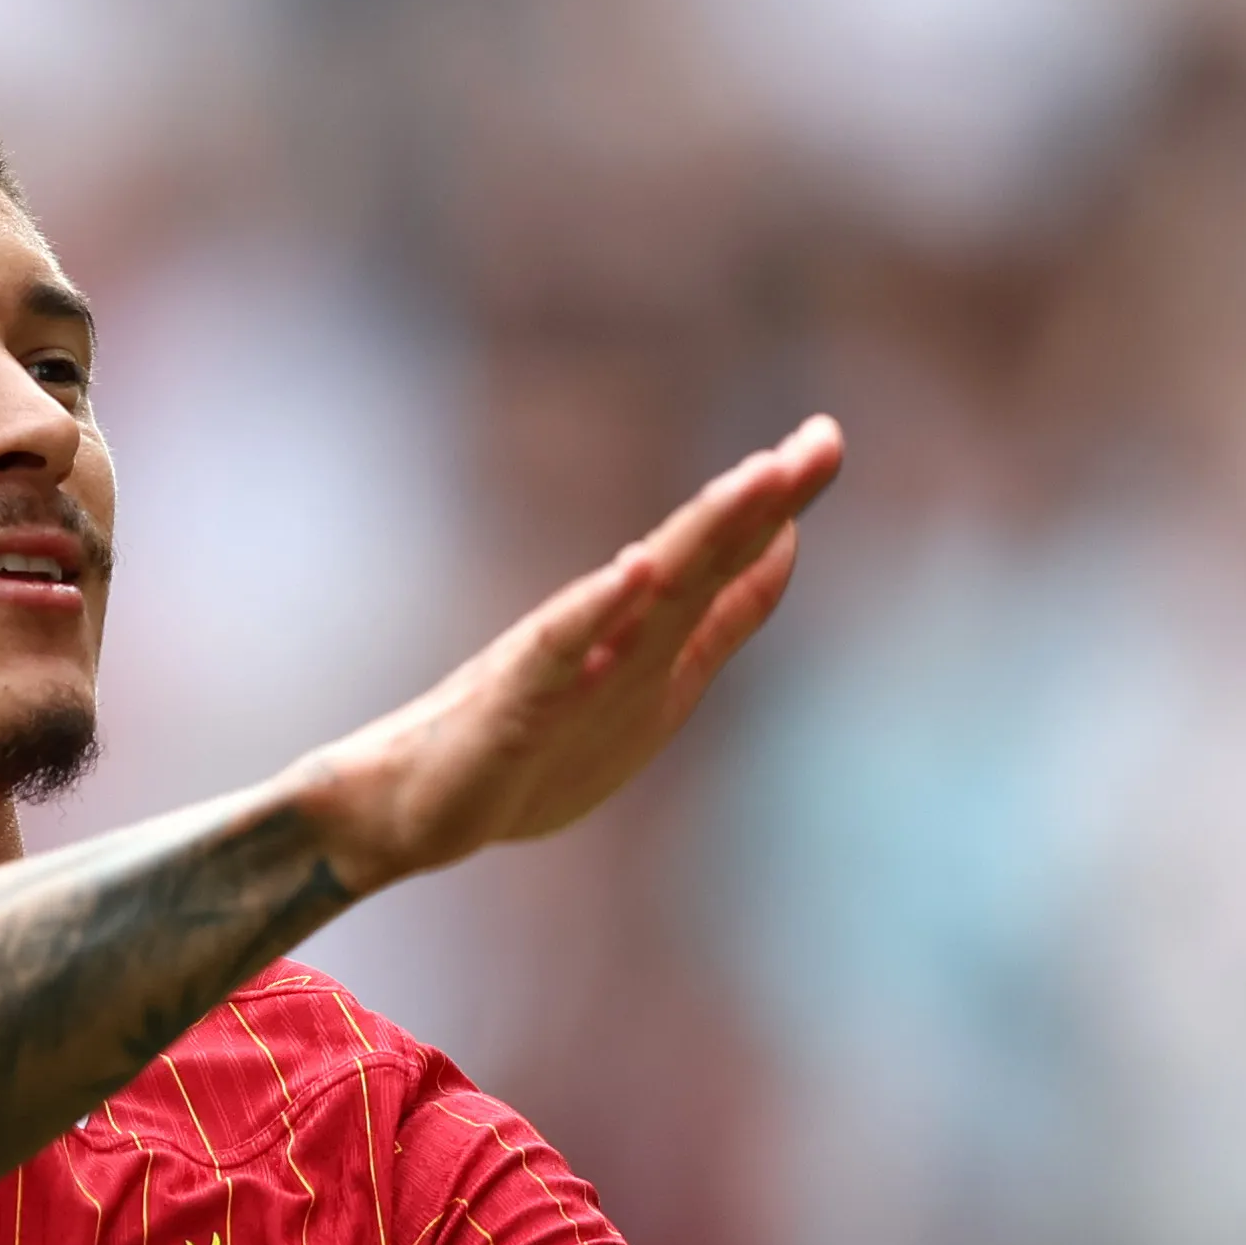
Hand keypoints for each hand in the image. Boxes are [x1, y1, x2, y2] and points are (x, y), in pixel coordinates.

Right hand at [296, 417, 846, 890]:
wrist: (419, 807)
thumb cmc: (540, 745)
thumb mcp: (662, 684)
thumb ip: (723, 616)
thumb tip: (786, 536)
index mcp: (655, 635)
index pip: (730, 559)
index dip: (780, 505)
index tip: (826, 437)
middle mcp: (617, 631)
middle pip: (701, 556)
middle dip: (760, 500)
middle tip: (817, 442)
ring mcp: (567, 659)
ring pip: (646, 588)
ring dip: (703, 531)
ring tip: (755, 479)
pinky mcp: (516, 695)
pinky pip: (561, 646)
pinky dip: (599, 606)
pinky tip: (635, 569)